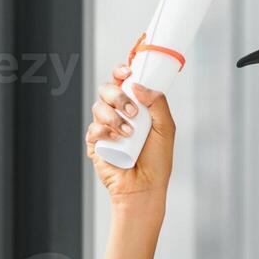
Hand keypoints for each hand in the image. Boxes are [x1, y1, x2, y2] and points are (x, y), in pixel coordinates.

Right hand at [84, 62, 175, 200]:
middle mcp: (117, 113)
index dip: (121, 72)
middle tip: (134, 112)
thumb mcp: (166, 128)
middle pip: (107, 90)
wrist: (145, 186)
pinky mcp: (95, 143)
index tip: (128, 72)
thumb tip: (137, 86)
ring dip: (114, 117)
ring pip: (98, 107)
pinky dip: (104, 131)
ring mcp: (104, 127)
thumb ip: (158, 103)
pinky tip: (115, 140)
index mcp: (133, 106)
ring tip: (129, 133)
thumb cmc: (157, 160)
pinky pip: (93, 128)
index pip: (122, 81)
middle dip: (118, 96)